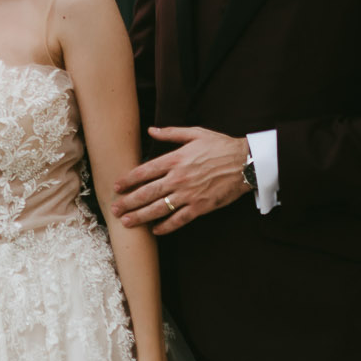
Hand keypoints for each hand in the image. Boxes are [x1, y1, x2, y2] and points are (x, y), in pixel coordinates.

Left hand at [109, 126, 252, 235]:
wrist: (245, 162)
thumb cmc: (220, 146)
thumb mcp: (195, 133)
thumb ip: (171, 133)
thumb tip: (151, 130)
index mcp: (175, 159)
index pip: (144, 171)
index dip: (128, 180)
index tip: (116, 186)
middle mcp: (179, 178)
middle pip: (147, 192)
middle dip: (129, 202)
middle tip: (114, 209)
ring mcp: (189, 194)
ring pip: (159, 208)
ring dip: (141, 216)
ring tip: (127, 222)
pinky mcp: (201, 206)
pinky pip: (179, 219)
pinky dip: (166, 226)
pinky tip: (155, 230)